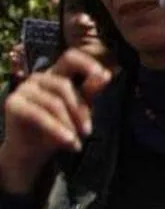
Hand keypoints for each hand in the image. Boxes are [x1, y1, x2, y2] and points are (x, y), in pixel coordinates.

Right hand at [0, 49, 111, 194]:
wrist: (32, 151)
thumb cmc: (59, 126)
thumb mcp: (80, 109)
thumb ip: (90, 91)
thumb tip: (107, 74)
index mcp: (56, 73)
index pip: (71, 57)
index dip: (87, 63)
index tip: (104, 75)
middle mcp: (39, 77)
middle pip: (65, 85)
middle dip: (79, 110)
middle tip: (87, 132)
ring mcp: (24, 89)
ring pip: (54, 103)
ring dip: (69, 124)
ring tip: (77, 142)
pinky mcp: (13, 104)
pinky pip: (40, 115)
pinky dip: (56, 129)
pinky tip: (68, 142)